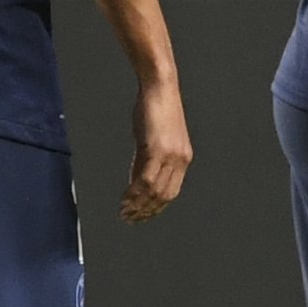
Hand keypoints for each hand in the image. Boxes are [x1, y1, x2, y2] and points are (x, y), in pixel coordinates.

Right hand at [120, 78, 191, 222]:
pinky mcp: (157, 150)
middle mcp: (181, 160)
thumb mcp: (154, 139)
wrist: (160, 87)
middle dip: (145, 211)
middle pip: (163, 196)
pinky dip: (134, 193)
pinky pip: (145, 180)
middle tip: (128, 219)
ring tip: (124, 213)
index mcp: (183, 158)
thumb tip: (136, 183)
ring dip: (137, 205)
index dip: (155, 207)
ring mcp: (171, 156)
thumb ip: (147, 161)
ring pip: (154, 192)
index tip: (141, 216)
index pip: (171, 192)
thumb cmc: (155, 108)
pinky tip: (124, 199)